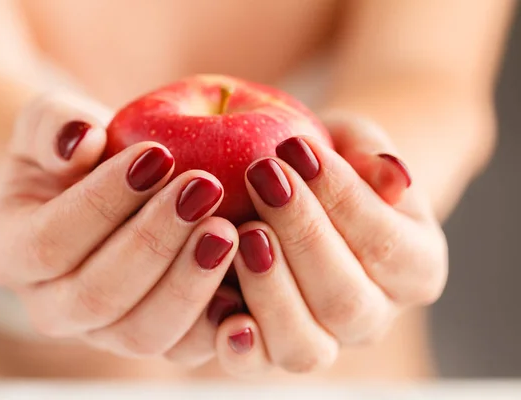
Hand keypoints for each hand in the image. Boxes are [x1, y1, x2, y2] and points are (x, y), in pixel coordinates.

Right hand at [0, 91, 241, 366]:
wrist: (101, 189)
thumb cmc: (76, 153)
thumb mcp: (51, 123)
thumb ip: (54, 124)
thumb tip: (80, 140)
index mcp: (11, 255)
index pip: (50, 241)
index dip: (102, 201)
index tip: (157, 154)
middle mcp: (52, 306)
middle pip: (97, 296)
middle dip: (154, 242)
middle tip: (203, 189)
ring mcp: (104, 331)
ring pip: (143, 332)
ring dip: (189, 283)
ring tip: (228, 230)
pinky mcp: (154, 336)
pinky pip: (186, 347)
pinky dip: (219, 319)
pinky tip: (247, 273)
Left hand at [210, 114, 447, 376]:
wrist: (304, 194)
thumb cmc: (332, 165)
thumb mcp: (355, 144)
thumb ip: (373, 155)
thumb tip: (392, 178)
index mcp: (416, 266)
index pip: (384, 243)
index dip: (339, 198)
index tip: (295, 148)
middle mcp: (377, 314)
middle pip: (346, 299)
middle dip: (300, 235)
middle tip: (263, 177)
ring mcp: (326, 341)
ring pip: (305, 344)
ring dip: (270, 289)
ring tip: (242, 233)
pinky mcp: (274, 351)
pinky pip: (260, 366)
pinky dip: (241, 347)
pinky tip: (222, 315)